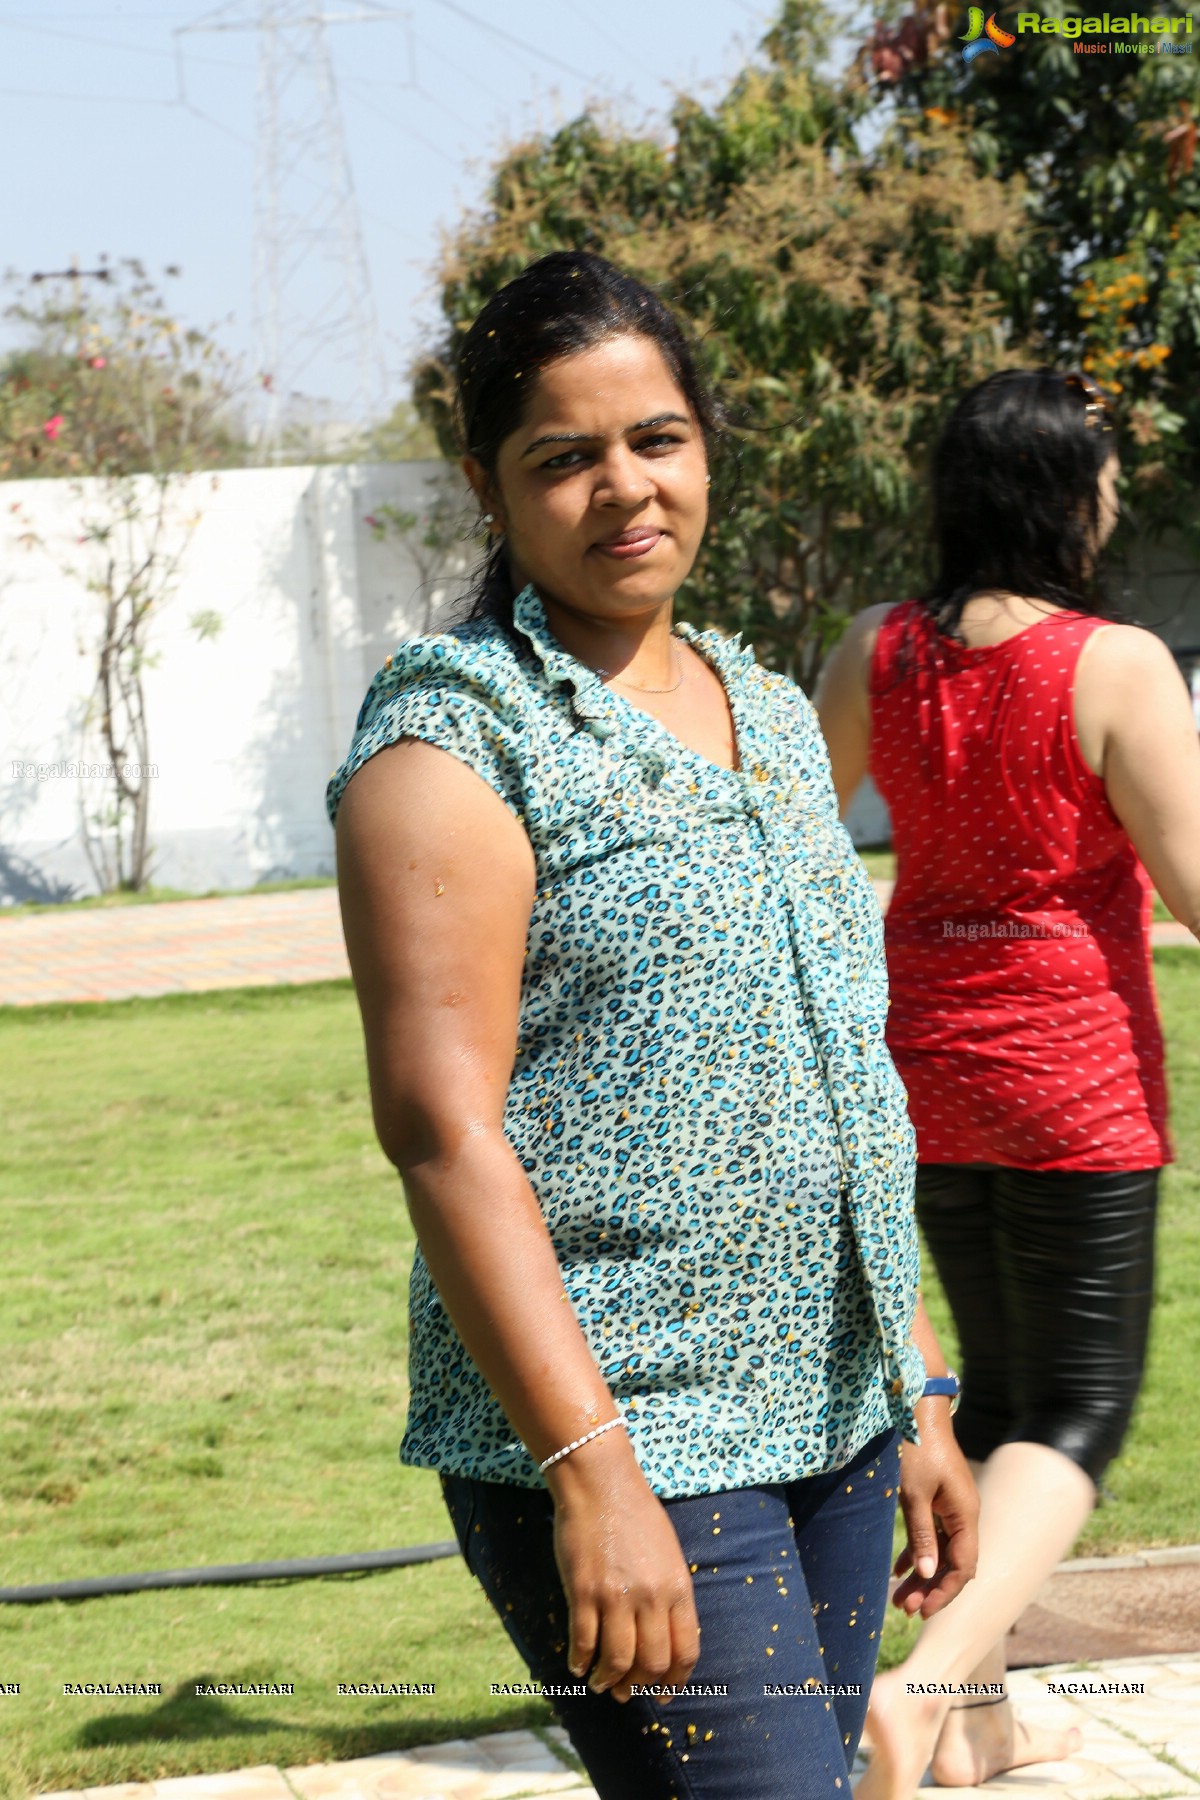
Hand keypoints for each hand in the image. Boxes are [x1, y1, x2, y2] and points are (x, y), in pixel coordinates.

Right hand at [546, 1434, 699, 1702]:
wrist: (599, 1482)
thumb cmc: (635, 1513)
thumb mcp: (668, 1553)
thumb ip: (670, 1594)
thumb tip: (663, 1636)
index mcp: (678, 1587)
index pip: (685, 1650)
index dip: (675, 1680)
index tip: (662, 1692)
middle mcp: (651, 1597)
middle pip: (651, 1664)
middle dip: (638, 1686)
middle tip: (625, 1691)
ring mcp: (616, 1596)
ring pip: (617, 1661)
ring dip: (608, 1681)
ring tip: (601, 1684)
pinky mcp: (583, 1591)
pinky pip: (583, 1642)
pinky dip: (580, 1662)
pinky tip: (578, 1665)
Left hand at [892, 1401, 978, 1618]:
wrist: (917, 1411)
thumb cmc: (916, 1449)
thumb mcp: (914, 1494)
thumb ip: (922, 1534)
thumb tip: (926, 1574)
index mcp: (965, 1514)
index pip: (963, 1567)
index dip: (945, 1591)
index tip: (923, 1610)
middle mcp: (963, 1515)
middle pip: (952, 1563)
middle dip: (930, 1588)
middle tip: (904, 1609)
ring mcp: (951, 1509)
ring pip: (940, 1552)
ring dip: (922, 1575)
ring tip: (899, 1599)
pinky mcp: (937, 1502)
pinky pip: (932, 1536)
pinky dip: (917, 1554)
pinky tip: (899, 1571)